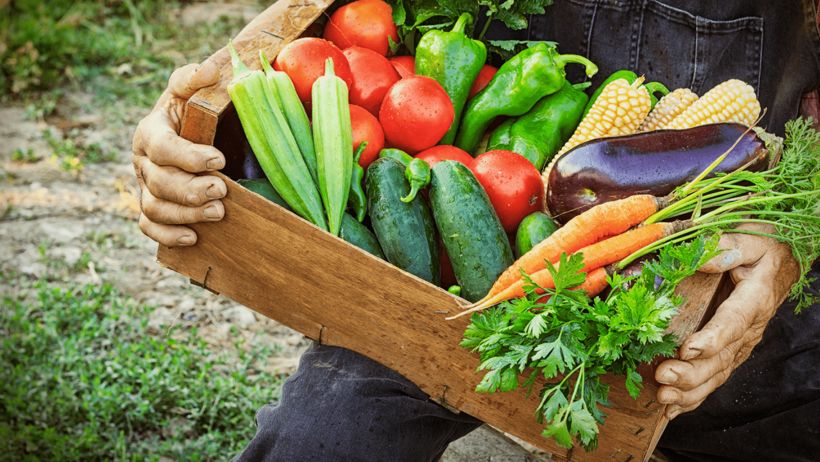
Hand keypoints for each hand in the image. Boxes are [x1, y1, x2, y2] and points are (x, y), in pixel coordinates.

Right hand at [132, 4, 285, 246]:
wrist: (192, 131)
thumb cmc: (193, 109)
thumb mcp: (190, 89)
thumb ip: (194, 78)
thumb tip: (208, 70)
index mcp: (150, 133)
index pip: (162, 148)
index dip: (188, 157)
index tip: (219, 160)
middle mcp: (144, 162)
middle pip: (159, 183)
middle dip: (191, 190)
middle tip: (222, 191)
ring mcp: (146, 187)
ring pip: (155, 208)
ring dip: (186, 214)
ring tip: (218, 213)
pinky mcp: (153, 208)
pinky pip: (150, 227)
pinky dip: (168, 236)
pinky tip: (194, 238)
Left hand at [655, 223, 799, 419]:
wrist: (784, 258)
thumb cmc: (766, 245)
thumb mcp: (752, 237)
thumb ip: (730, 245)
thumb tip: (705, 254)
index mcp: (754, 299)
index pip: (733, 322)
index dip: (712, 338)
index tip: (687, 350)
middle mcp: (750, 327)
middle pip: (722, 357)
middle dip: (692, 372)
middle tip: (663, 376)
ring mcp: (741, 343)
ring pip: (718, 374)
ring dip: (690, 390)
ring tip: (664, 397)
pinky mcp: (731, 350)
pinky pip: (715, 377)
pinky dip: (695, 395)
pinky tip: (673, 407)